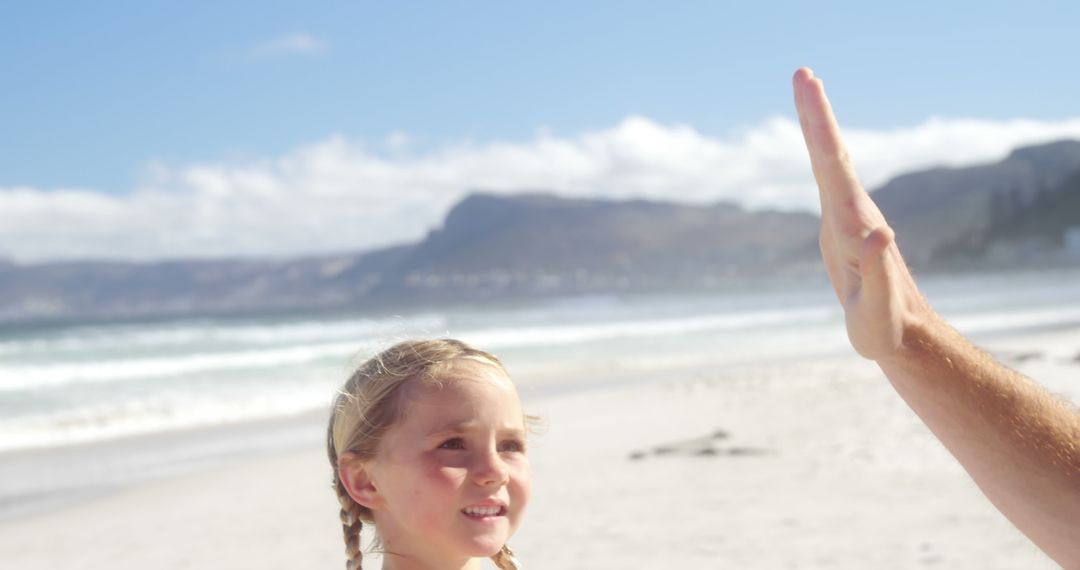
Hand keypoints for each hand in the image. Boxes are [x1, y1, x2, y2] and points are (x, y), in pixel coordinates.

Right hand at [792, 68, 930, 360]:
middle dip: (816, 113)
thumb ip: (878, 271)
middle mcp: (854, 212)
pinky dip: (819, 151)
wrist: (902, 336)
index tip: (807, 86)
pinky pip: (828, 180)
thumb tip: (877, 231)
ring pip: (830, 163)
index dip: (819, 125)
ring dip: (818, 124)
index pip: (833, 166)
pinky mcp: (842, 228)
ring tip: (806, 88)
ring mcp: (849, 218)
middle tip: (801, 72)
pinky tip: (817, 140)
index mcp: (855, 224)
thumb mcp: (879, 308)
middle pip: (831, 154)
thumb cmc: (886, 327)